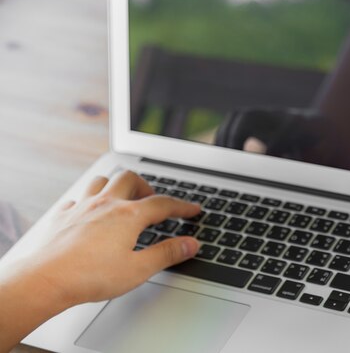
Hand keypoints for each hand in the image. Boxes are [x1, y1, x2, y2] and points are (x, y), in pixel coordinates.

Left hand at [0, 171, 200, 349]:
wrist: (46, 279)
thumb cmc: (89, 276)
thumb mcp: (139, 269)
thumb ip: (167, 254)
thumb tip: (190, 244)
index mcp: (129, 216)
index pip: (163, 204)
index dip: (182, 206)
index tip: (192, 209)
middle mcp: (106, 204)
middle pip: (131, 180)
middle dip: (147, 186)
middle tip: (153, 200)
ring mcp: (82, 207)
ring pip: (102, 181)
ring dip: (116, 185)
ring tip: (123, 197)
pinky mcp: (63, 216)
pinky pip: (78, 198)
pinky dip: (89, 200)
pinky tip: (89, 211)